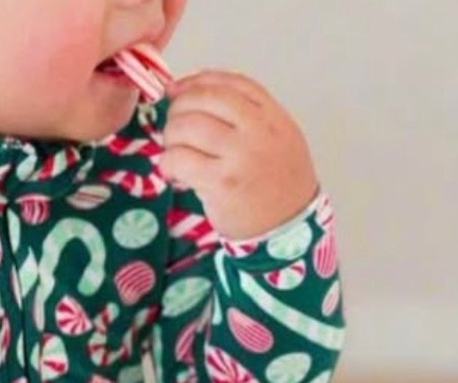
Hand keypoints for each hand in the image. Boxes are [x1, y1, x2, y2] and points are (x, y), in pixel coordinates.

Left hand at [161, 70, 319, 240]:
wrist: (289, 226)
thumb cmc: (276, 184)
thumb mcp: (277, 137)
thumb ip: (247, 115)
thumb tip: (194, 93)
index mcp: (271, 115)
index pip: (228, 82)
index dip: (196, 81)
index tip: (177, 89)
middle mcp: (257, 130)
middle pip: (203, 100)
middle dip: (177, 111)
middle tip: (173, 129)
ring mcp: (239, 156)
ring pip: (186, 127)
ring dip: (170, 138)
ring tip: (174, 153)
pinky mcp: (221, 183)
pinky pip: (179, 160)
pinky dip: (168, 164)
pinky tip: (174, 173)